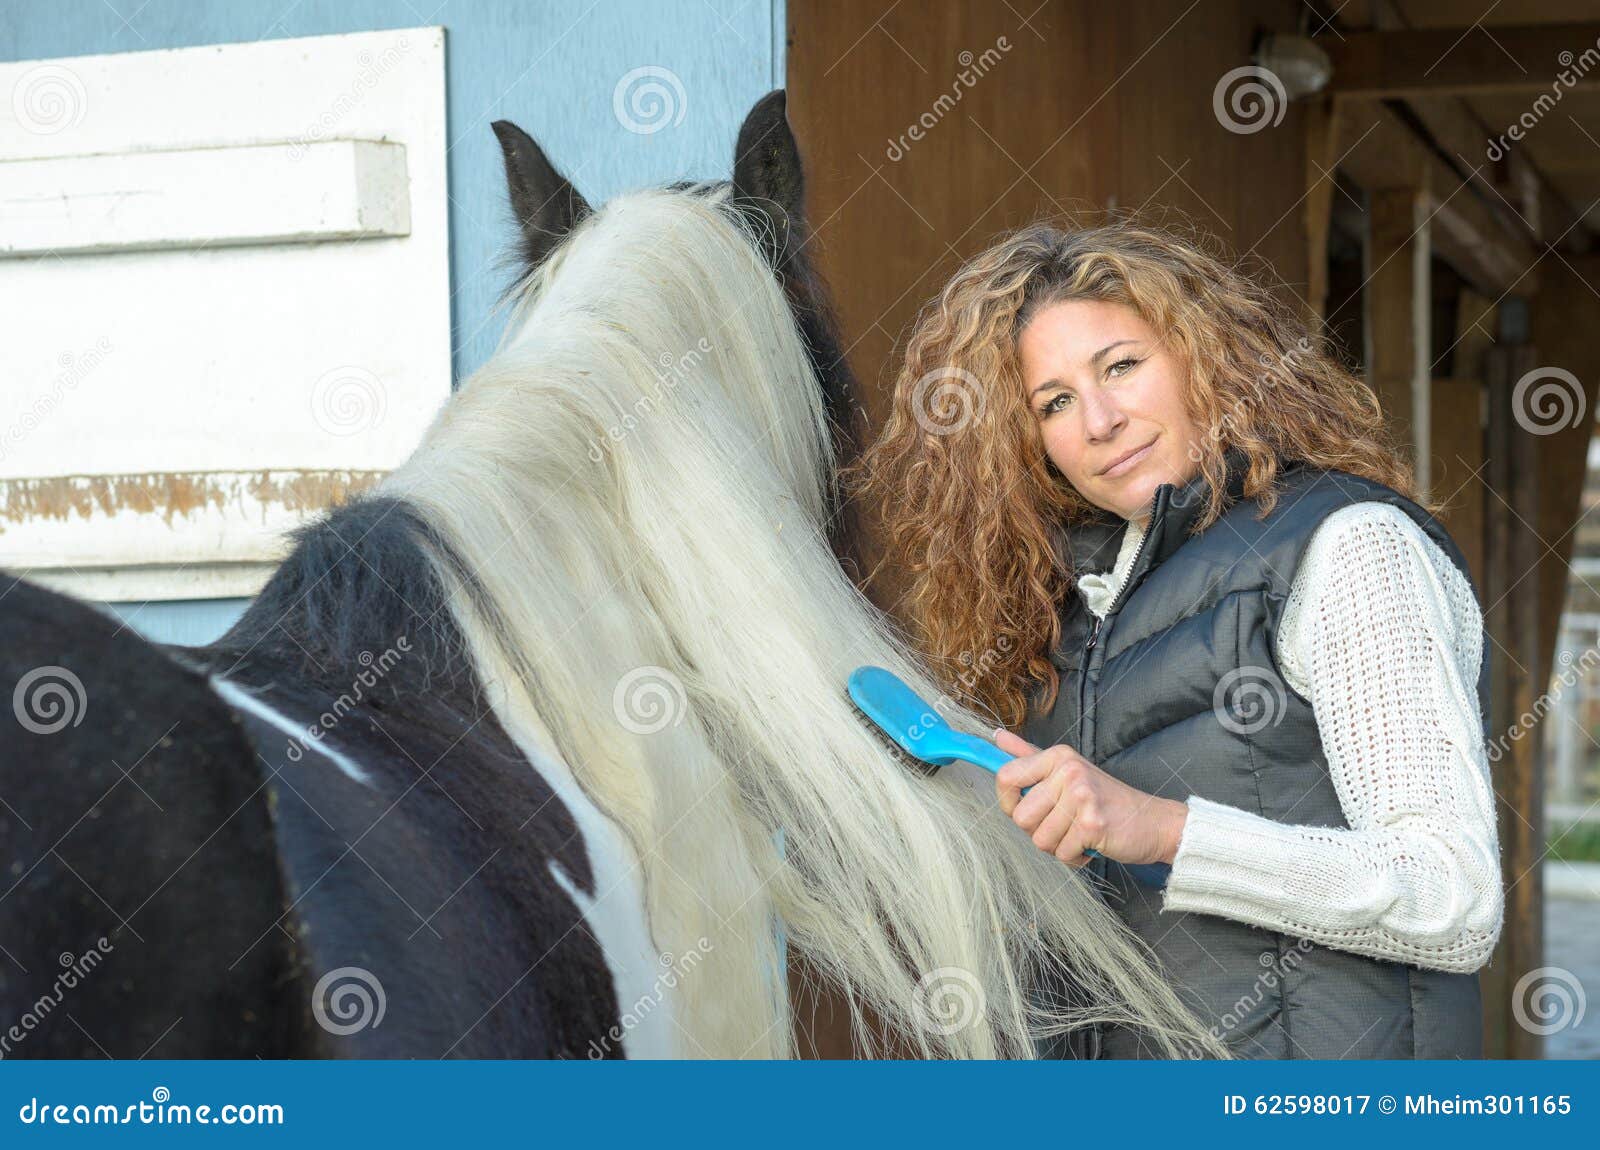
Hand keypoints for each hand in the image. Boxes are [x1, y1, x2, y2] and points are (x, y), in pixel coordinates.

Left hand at [992, 729, 1187, 868]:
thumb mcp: (1067, 770)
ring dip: (1057, 846)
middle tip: (1063, 824)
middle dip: (1037, 830)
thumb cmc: (1105, 799)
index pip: (1005, 777)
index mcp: (1057, 756)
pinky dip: (1074, 857)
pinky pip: (1061, 854)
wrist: (1153, 822)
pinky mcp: (1092, 824)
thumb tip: (997, 737)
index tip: (1025, 808)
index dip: (1008, 802)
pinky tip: (1090, 844)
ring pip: (1039, 839)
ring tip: (1077, 834)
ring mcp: (1081, 797)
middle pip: (1020, 816)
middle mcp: (1068, 771)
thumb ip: (1028, 755)